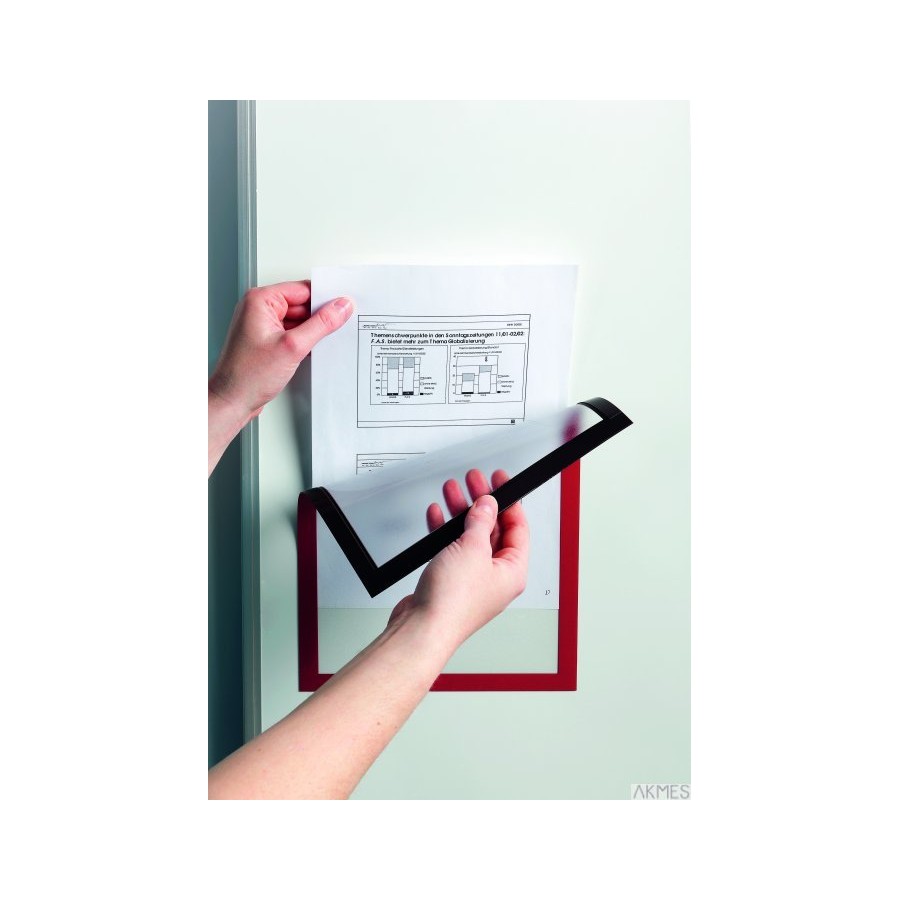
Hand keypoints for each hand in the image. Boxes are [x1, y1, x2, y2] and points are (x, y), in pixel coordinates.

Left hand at [209, 280, 353, 424]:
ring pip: (298, 320)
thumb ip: (321, 324)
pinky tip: (307, 353)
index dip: (324, 299)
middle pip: (301, 305)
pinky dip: (303, 341)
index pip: (302, 289)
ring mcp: (261, 325)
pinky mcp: (266, 340)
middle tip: (332, 331)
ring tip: (312, 346)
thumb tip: (340, 307)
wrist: (232, 401)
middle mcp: (258, 309)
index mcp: (260, 300)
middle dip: (318, 318)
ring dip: (310, 332)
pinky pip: (291, 333)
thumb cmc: (247, 375)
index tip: (342, 308)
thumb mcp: (293, 346)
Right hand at [388, 469, 528, 649]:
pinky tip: (438, 516)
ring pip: (471, 537)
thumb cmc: (453, 604)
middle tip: (475, 482)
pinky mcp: (450, 581)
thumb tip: (487, 505)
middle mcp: (495, 577)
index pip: (518, 527)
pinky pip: (452, 549)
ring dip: (461, 513)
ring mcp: (472, 579)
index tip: (500, 481)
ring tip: (453, 491)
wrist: (422, 628)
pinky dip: (445, 531)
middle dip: (482, 503)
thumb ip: (481, 522)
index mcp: (513, 571)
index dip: (509, 501)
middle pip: (494, 530)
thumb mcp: (472, 549)